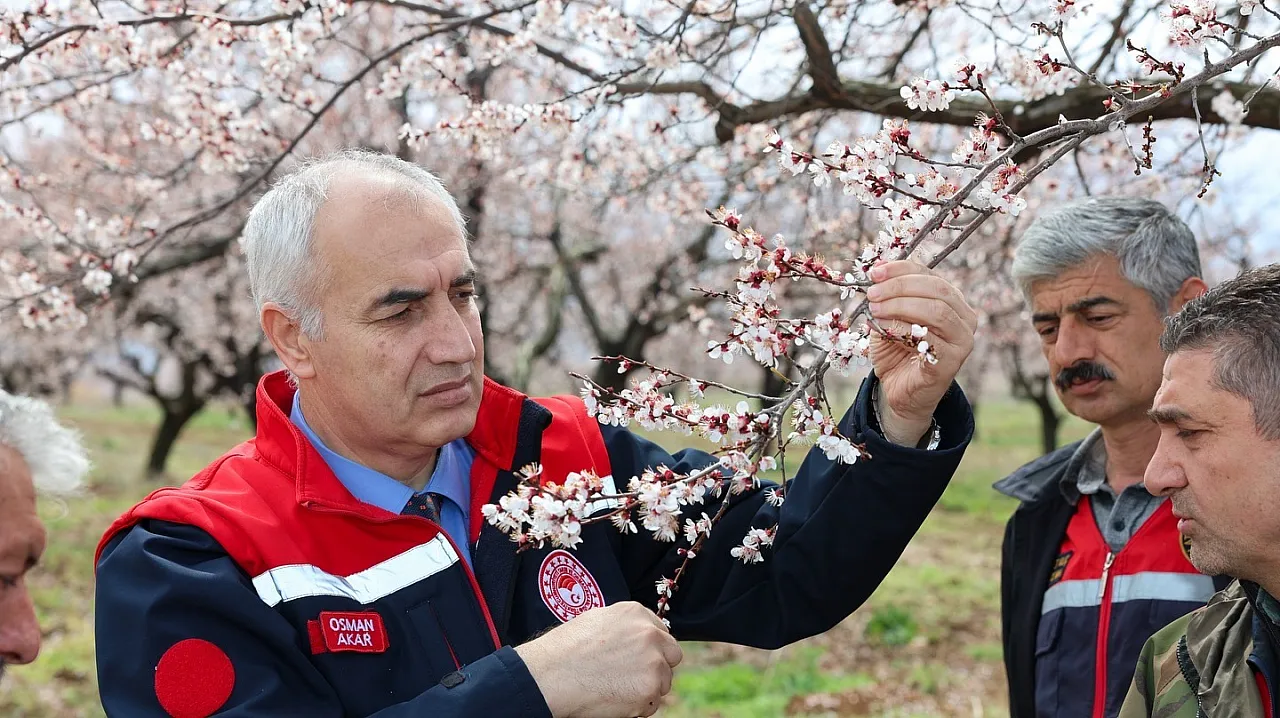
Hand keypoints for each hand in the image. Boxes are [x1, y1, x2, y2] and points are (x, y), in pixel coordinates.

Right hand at [515, 601, 683, 717]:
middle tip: (635, 676)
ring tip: (617, 688)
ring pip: (663, 681)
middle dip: (658, 665)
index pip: (661, 632)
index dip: (651, 647)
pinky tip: (616, 699)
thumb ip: (624, 626)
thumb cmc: (565, 649)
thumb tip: (634, 636)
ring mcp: (652, 663)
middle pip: (671, 654)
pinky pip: (652, 704)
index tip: (640, 657)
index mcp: (636, 614)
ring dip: (647, 687)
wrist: (551, 675)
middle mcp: (650, 635)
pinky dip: (638, 706)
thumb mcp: (596, 620)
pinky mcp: (649, 690)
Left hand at [865, 261, 976, 445]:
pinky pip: (930, 339)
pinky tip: (884, 328)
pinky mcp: (952, 361)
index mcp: (951, 301)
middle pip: (936, 289)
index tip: (874, 272)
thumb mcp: (888, 318)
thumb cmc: (897, 351)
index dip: (901, 270)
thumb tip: (876, 275)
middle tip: (872, 293)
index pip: (930, 275)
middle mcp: (963, 317)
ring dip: (901, 306)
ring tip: (876, 309)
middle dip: (900, 287)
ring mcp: (962, 340)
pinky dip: (903, 329)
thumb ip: (887, 298)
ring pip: (937, 311)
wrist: (900, 391)